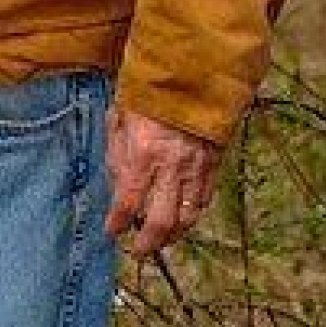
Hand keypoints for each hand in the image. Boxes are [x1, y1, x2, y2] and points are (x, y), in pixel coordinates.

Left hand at [105, 107, 222, 258]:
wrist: (190, 75)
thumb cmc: (146, 95)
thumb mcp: (119, 120)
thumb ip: (117, 157)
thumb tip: (118, 190)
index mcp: (143, 154)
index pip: (128, 203)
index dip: (118, 223)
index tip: (111, 232)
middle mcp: (171, 167)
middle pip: (161, 222)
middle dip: (148, 243)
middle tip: (138, 251)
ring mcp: (196, 169)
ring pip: (187, 218)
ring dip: (172, 236)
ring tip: (160, 241)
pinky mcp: (213, 166)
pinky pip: (204, 201)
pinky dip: (192, 216)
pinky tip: (182, 219)